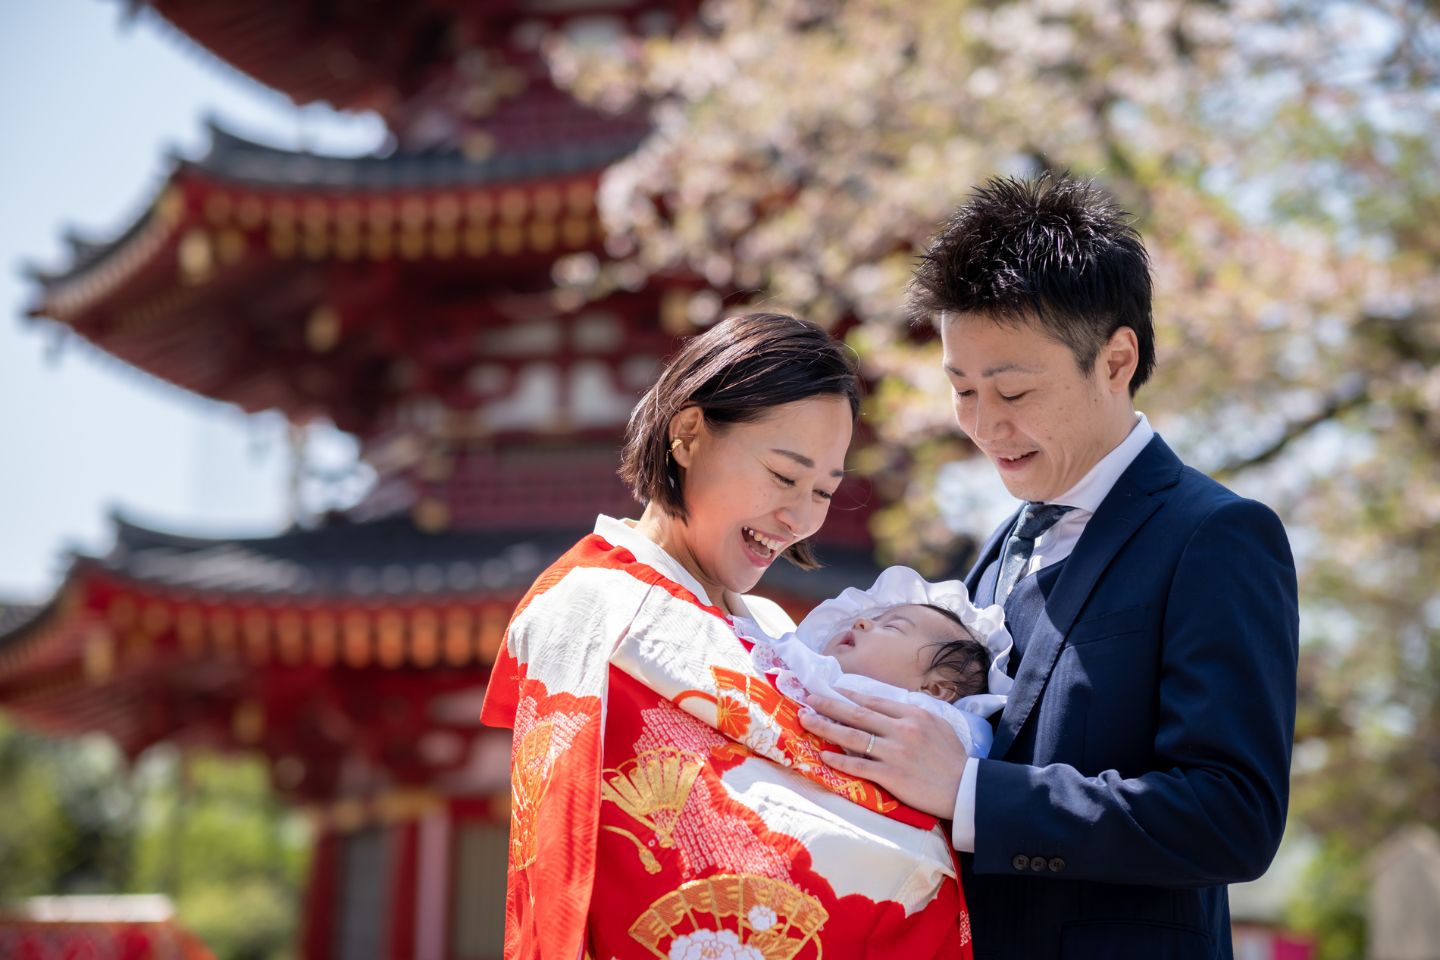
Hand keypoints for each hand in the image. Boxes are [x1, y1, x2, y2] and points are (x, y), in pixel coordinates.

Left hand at [799, 689, 968, 819]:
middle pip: (857, 714)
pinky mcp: (891, 776)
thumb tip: (891, 708)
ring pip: (852, 736)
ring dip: (826, 727)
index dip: (849, 696)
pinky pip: (859, 765)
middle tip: (808, 699)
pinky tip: (823, 756)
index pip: (874, 702)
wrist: (965, 789)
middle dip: (829, 705)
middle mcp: (901, 730)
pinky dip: (839, 760)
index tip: (831, 690)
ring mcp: (894, 753)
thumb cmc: (953, 759)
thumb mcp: (938, 725)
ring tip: (806, 720)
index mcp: (913, 715)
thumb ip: (913, 715)